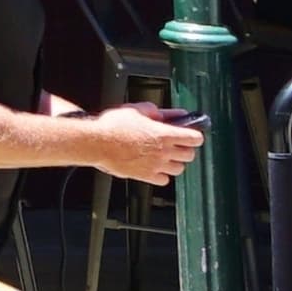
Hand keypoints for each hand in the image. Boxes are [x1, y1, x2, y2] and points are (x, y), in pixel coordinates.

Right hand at [89, 104, 209, 187]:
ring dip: (175, 162)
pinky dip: (163, 175)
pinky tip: (155, 166)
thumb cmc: (113, 126)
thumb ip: (157, 112)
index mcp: (164, 134)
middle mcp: (163, 152)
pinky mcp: (145, 176)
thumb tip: (170, 113)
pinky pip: (164, 180)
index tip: (192, 135)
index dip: (195, 135)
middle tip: (178, 144)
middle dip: (186, 149)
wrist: (96, 143)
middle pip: (190, 155)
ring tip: (166, 156)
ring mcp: (155, 165)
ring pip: (179, 169)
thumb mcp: (137, 110)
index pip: (194, 138)